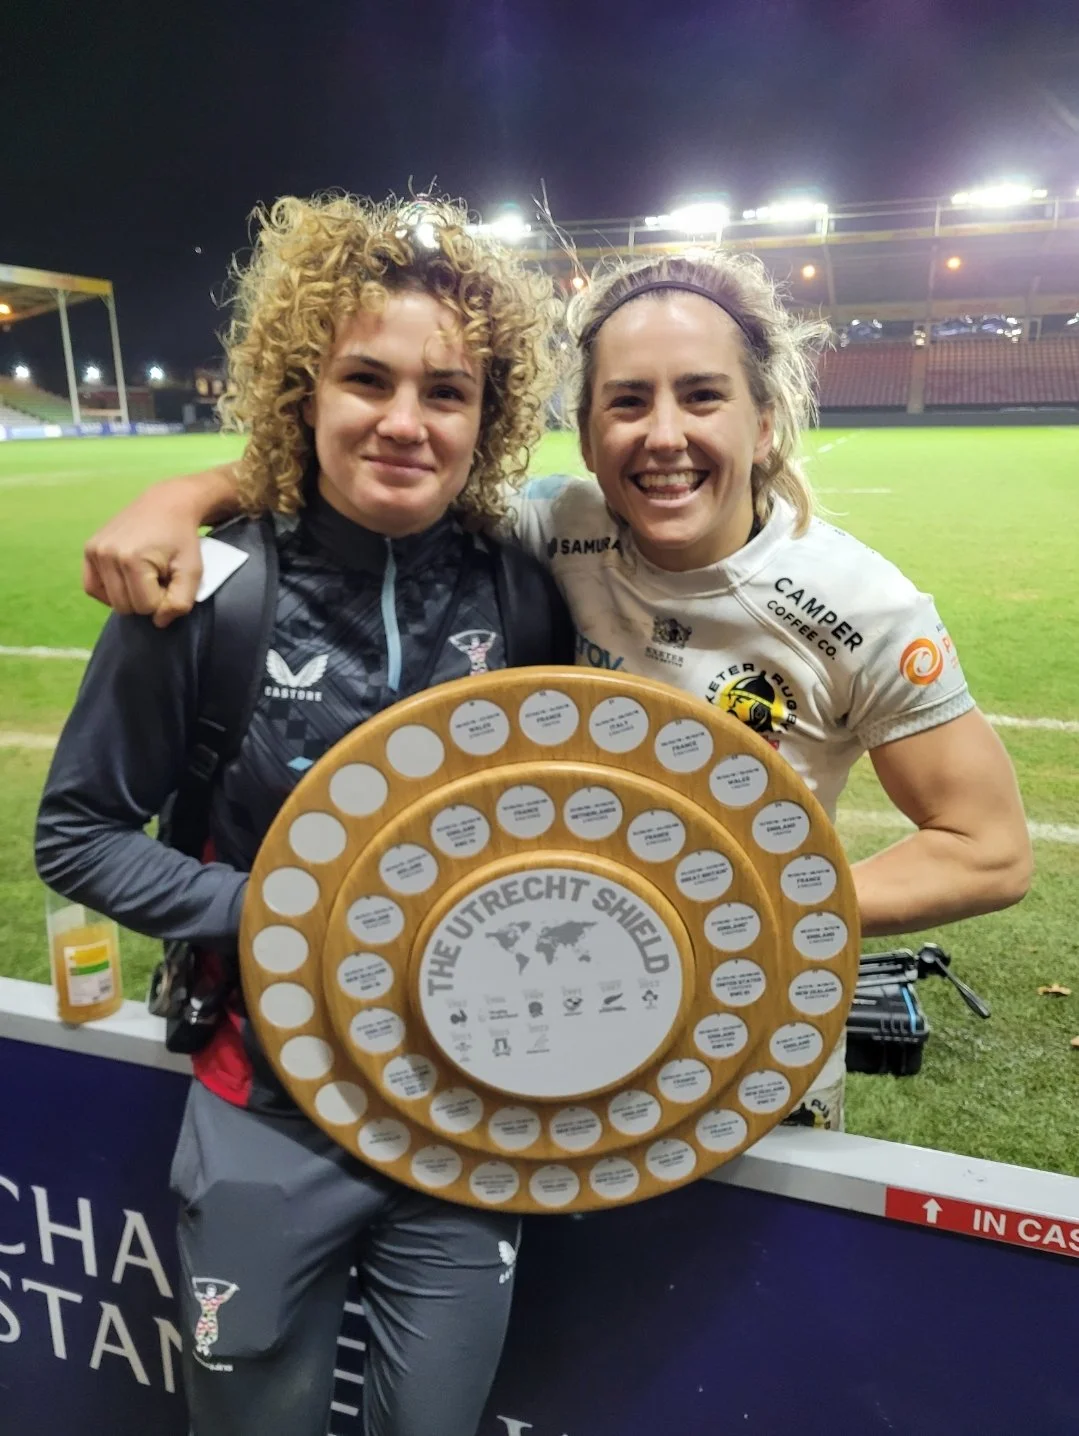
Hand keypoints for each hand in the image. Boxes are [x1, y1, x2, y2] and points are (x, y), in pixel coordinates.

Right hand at [82, 467, 240, 627]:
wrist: (166, 504)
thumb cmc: (182, 539)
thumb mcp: (192, 571)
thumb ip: (180, 602)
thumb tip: (158, 622)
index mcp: (131, 560)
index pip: (146, 607)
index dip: (163, 600)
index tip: (170, 580)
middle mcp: (106, 554)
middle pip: (125, 607)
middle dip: (145, 599)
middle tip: (158, 578)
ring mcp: (94, 551)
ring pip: (109, 600)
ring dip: (129, 595)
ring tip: (144, 576)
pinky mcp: (88, 549)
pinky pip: (92, 587)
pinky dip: (110, 591)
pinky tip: (126, 580)